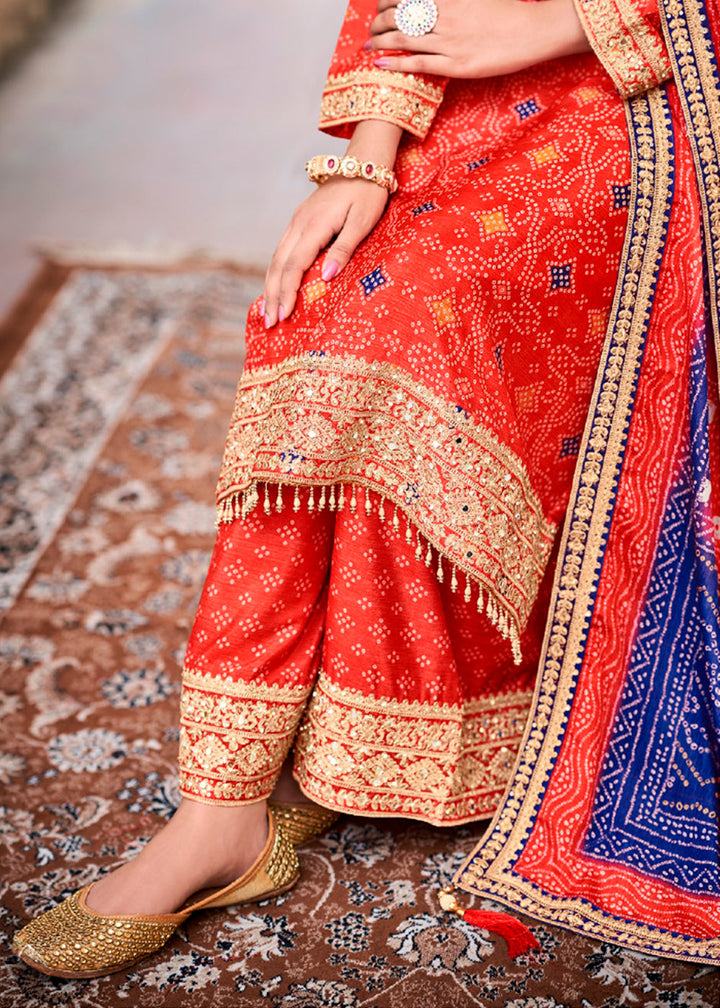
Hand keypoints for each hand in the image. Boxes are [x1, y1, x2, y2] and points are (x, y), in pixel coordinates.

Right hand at [262, 119, 401, 327]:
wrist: (363, 163)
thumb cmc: (368, 194)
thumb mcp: (362, 222)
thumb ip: (343, 249)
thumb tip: (326, 277)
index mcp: (313, 226)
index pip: (294, 266)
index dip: (288, 293)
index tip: (284, 316)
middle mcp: (298, 224)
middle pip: (279, 265)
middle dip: (273, 296)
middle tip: (270, 323)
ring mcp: (296, 221)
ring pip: (276, 258)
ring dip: (270, 286)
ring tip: (268, 311)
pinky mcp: (298, 221)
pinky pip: (281, 250)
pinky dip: (275, 272)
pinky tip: (274, 286)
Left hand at [368, 0, 589, 78]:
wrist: (532, 31)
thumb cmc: (508, 12)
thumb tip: (432, 2)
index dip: (386, 2)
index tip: (380, 8)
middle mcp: (444, 15)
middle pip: (398, 16)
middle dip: (378, 23)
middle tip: (371, 30)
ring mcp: (449, 41)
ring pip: (402, 39)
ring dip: (380, 42)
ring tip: (369, 46)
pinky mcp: (455, 64)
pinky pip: (418, 63)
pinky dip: (395, 62)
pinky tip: (380, 62)